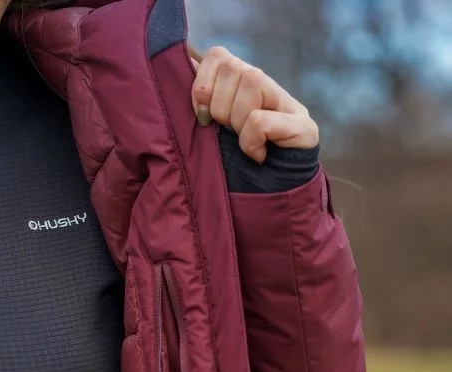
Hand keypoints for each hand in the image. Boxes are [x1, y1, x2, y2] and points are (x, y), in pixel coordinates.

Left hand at [191, 46, 318, 162]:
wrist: (268, 199)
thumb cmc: (233, 167)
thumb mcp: (210, 131)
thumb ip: (201, 102)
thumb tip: (183, 67)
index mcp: (242, 84)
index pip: (218, 56)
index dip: (203, 83)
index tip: (202, 115)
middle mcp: (267, 86)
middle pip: (232, 68)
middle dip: (220, 107)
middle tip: (229, 133)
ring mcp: (289, 105)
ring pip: (251, 82)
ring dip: (237, 121)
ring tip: (244, 144)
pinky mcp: (304, 127)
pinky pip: (259, 120)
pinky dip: (250, 142)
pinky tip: (259, 155)